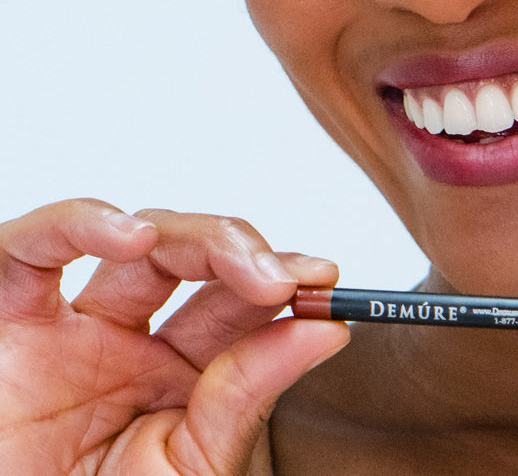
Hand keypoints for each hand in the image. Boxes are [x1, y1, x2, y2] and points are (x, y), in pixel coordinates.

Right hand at [0, 199, 349, 474]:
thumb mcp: (192, 466)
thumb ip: (248, 395)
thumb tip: (327, 329)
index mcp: (179, 376)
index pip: (240, 304)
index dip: (286, 281)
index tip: (326, 283)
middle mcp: (128, 341)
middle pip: (196, 258)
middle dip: (250, 255)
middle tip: (291, 280)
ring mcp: (70, 329)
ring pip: (137, 241)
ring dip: (197, 237)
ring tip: (246, 268)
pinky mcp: (8, 323)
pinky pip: (30, 250)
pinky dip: (78, 225)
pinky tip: (133, 236)